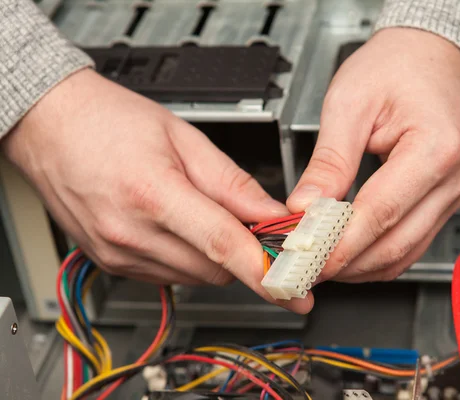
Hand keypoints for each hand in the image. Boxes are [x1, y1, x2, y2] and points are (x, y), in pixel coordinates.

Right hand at [3, 69, 312, 312]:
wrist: (51, 127)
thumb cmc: (110, 122)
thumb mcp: (183, 138)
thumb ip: (232, 182)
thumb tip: (271, 212)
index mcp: (153, 193)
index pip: (223, 245)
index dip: (265, 272)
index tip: (294, 291)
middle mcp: (131, 233)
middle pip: (215, 268)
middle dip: (245, 254)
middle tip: (257, 229)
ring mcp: (118, 253)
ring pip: (195, 277)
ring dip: (216, 256)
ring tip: (208, 215)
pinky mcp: (112, 264)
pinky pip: (170, 275)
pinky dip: (189, 258)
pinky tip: (182, 226)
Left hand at [287, 28, 459, 282]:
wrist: (426, 57)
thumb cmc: (394, 69)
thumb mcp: (348, 104)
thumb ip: (329, 161)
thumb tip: (305, 206)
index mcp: (435, 147)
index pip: (381, 212)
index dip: (340, 243)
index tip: (306, 258)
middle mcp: (452, 178)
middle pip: (396, 243)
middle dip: (345, 263)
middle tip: (304, 268)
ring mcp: (451, 194)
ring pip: (404, 253)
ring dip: (359, 266)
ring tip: (319, 264)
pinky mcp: (441, 202)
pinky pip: (409, 244)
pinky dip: (375, 256)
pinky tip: (346, 253)